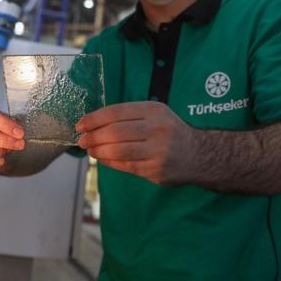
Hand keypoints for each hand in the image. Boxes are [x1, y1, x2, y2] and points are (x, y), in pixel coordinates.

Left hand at [76, 101, 197, 184]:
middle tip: (82, 140)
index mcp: (153, 110)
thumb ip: (128, 117)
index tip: (81, 124)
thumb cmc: (169, 132)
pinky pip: (125, 165)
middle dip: (93, 136)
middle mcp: (156, 129)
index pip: (116, 112)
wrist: (199, 155)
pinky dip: (109, 162)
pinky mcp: (155, 170)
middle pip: (115, 132)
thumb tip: (94, 125)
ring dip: (98, 150)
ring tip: (90, 150)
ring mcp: (157, 150)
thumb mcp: (154, 115)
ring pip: (118, 151)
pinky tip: (102, 158)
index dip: (94, 119)